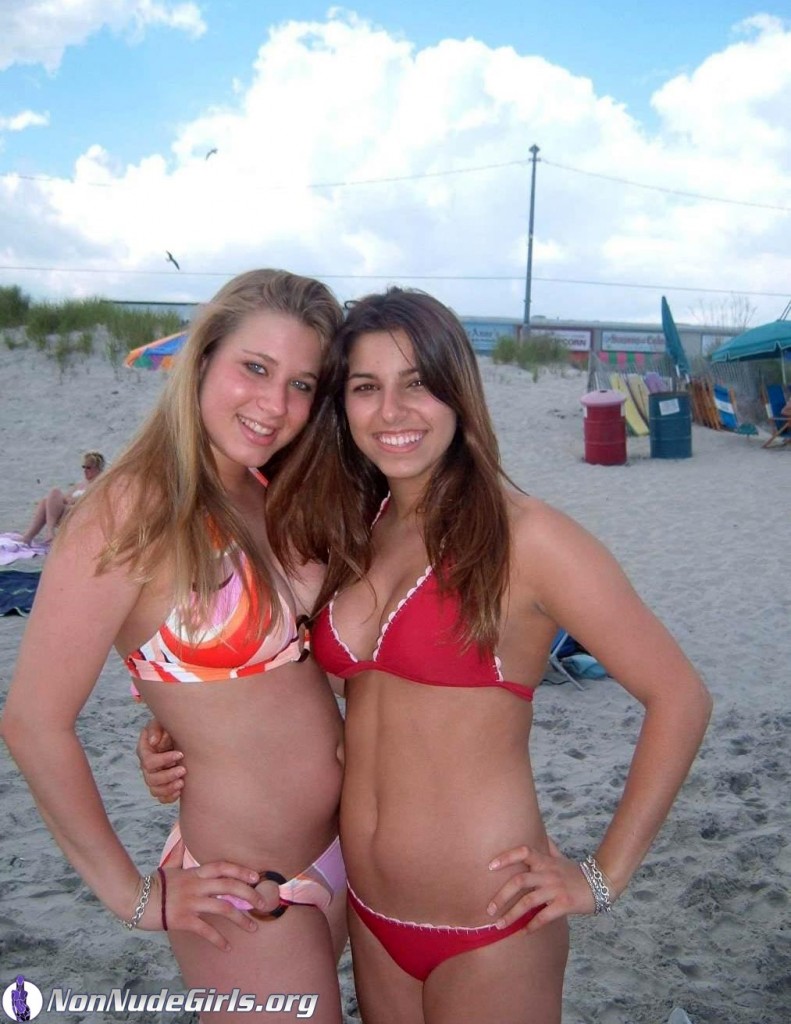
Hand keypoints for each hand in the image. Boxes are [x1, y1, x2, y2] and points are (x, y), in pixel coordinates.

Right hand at [137, 719, 184, 803]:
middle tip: (184, 769)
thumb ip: (156, 728)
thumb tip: (154, 742)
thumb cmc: (170, 727)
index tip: (180, 754)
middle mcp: (147, 767)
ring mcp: (154, 777)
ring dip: (169, 788)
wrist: (181, 735)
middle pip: (151, 779)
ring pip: (155, 790)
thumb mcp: (162, 722)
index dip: (164, 760)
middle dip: (168, 776)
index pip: (149, 762)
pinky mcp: (163, 786)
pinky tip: (180, 791)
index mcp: (145, 751)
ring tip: (182, 782)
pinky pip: (162, 798)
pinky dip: (169, 797)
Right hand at [140, 853, 283, 950]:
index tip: (256, 877)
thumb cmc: (153, 884)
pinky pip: (206, 930)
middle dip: (249, 895)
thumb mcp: (169, 866)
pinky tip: (228, 947)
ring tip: (253, 927)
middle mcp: (197, 886)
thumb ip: (180, 853)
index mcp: (195, 873)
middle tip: (263, 904)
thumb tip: (183, 835)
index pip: (223, 867)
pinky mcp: (183, 920)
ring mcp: (191, 903)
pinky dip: (219, 940)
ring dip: (241, 919)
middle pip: (229, 886)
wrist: (134, 900)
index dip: (241, 870)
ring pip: (223, 908)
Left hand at [486, 837, 596, 931]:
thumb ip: (546, 847)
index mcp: (545, 861)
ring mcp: (556, 889)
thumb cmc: (575, 871)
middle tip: (489, 908)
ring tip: (499, 925)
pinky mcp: (564, 904)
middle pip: (520, 881)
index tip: (490, 866)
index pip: (523, 852)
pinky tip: (521, 933)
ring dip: (511, 915)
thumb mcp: (559, 856)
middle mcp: (548, 873)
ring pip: (528, 901)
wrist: (601, 883)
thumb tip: (537, 832)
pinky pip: (544, 917)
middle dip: (502, 895)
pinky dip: (531, 926)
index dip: (506, 857)